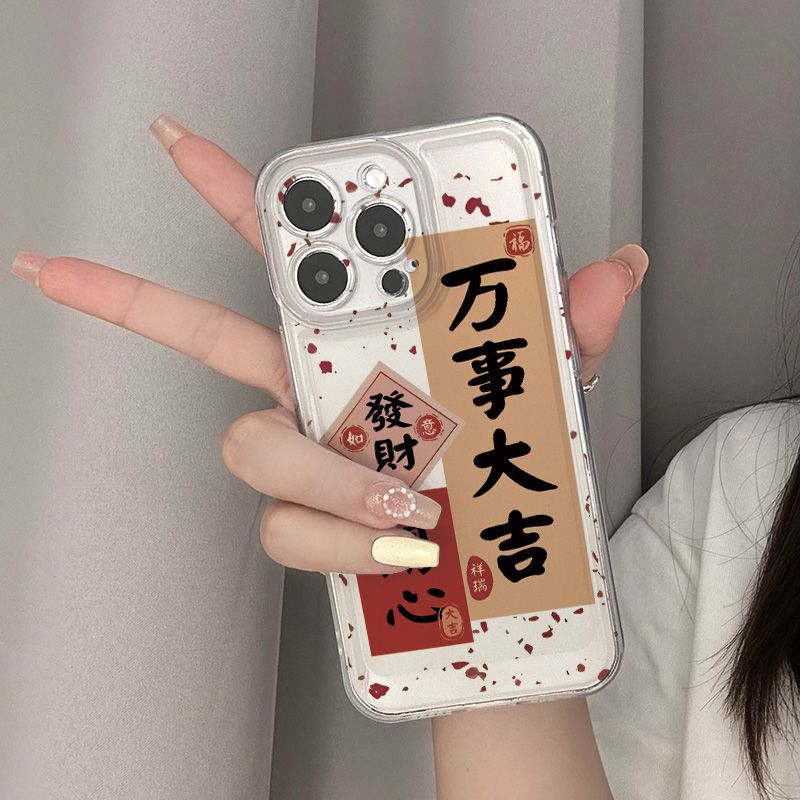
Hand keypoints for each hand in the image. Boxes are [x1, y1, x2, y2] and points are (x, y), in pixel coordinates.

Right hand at [10, 114, 648, 575]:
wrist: (500, 584)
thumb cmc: (511, 480)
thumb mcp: (545, 395)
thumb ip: (566, 329)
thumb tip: (619, 264)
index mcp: (357, 348)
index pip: (289, 266)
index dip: (234, 205)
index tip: (177, 149)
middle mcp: (310, 397)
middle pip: (207, 337)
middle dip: (133, 301)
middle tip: (52, 266)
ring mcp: (299, 463)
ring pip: (254, 447)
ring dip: (331, 474)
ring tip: (411, 500)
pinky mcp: (300, 531)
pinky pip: (289, 529)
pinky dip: (346, 542)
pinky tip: (404, 548)